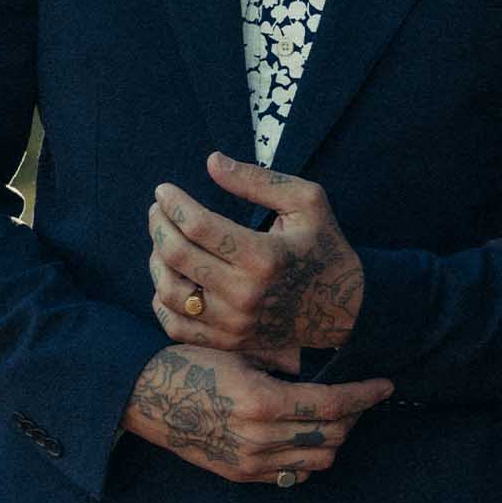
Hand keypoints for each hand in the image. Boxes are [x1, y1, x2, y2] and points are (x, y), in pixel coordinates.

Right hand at [121, 344, 393, 484]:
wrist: (143, 396)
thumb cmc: (189, 364)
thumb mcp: (240, 354)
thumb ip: (283, 367)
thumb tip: (322, 367)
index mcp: (263, 401)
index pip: (333, 405)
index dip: (365, 396)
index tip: (385, 386)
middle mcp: (261, 437)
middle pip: (332, 435)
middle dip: (354, 416)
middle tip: (360, 397)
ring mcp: (251, 461)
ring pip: (318, 459)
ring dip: (334, 438)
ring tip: (336, 416)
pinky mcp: (241, 475)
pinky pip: (291, 474)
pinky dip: (308, 456)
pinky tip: (306, 435)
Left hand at [147, 153, 364, 374]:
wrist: (346, 309)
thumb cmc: (324, 246)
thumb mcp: (306, 202)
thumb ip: (257, 180)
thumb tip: (211, 161)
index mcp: (264, 256)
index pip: (197, 225)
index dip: (173, 203)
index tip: (163, 190)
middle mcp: (245, 294)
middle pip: (176, 255)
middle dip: (158, 225)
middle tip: (157, 209)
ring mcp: (235, 323)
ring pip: (169, 292)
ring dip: (156, 261)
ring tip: (161, 240)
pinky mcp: (229, 341)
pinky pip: (176, 326)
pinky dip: (161, 300)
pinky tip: (168, 277)